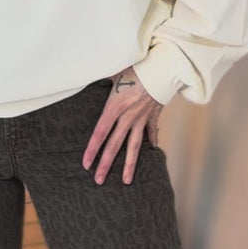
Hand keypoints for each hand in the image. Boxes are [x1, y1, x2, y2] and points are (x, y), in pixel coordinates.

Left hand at [82, 67, 162, 185]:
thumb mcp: (113, 73)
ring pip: (134, 146)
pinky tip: (152, 151)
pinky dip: (152, 141)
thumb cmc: (136, 67)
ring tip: (126, 181)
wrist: (163, 67)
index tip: (86, 165)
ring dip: (129, 165)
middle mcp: (128, 117)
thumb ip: (100, 80)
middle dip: (106, 164)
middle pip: (114, 145)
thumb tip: (84, 76)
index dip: (92, 150)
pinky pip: (152, 131)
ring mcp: (142, 118)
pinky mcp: (154, 115)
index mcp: (115, 107)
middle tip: (98, 181)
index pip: (100, 133)